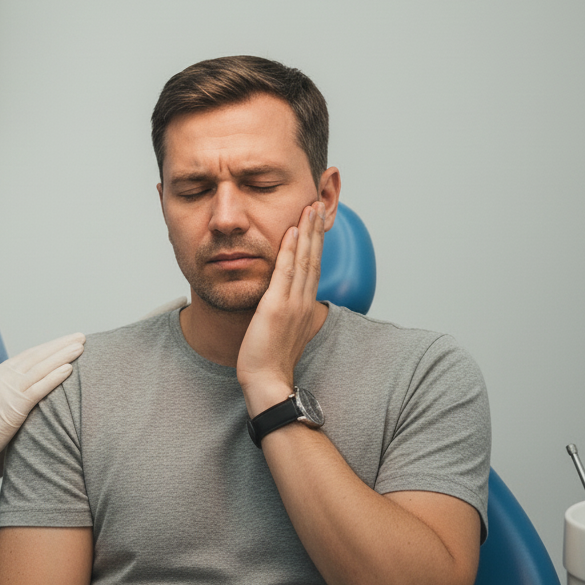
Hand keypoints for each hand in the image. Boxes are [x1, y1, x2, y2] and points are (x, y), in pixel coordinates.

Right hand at [0, 333, 84, 494]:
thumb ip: (8, 392)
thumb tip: (25, 393)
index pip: (28, 356)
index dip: (48, 348)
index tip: (64, 342)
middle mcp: (3, 376)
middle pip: (37, 355)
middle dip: (60, 345)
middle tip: (79, 337)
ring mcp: (8, 389)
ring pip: (41, 367)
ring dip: (63, 355)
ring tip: (80, 346)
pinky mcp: (14, 405)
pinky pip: (39, 387)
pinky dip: (55, 376)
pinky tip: (69, 369)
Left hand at [237, 202, 325, 416]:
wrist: (266, 382)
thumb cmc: (269, 361)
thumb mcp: (280, 330)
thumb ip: (284, 312)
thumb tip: (281, 303)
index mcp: (304, 306)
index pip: (312, 266)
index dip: (316, 242)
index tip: (316, 220)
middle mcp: (303, 301)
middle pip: (313, 257)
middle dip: (316, 229)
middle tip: (318, 202)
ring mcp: (292, 303)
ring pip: (303, 259)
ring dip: (307, 231)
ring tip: (310, 206)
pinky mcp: (277, 307)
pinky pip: (285, 272)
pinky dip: (289, 250)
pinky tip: (292, 231)